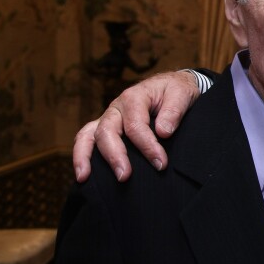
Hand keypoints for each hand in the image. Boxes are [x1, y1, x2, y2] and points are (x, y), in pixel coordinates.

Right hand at [72, 70, 201, 181]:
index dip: (147, 146)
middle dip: (115, 155)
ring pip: (89, 135)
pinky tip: (82, 175)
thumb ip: (174, 111)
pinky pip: (86, 138)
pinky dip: (80, 154)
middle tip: (125, 177)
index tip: (160, 163)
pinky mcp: (107, 127)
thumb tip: (163, 132)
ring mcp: (109, 117)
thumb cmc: (176, 91)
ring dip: (85, 157)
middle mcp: (117, 107)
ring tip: (84, 177)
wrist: (172, 86)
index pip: (135, 125)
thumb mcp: (182, 93)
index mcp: (134, 97)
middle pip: (107, 131)